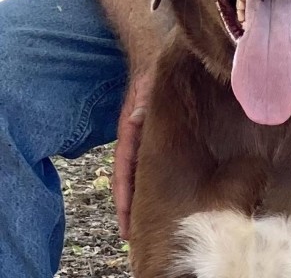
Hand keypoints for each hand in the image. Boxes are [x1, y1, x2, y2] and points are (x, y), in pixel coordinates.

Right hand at [113, 69, 155, 238]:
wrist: (152, 61)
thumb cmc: (149, 76)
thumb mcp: (146, 87)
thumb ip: (142, 102)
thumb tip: (136, 119)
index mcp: (130, 132)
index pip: (124, 169)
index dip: (123, 195)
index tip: (125, 220)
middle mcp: (135, 139)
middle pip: (130, 178)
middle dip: (131, 205)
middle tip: (133, 234)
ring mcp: (145, 138)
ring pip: (140, 172)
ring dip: (141, 195)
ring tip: (145, 222)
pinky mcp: (155, 135)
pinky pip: (152, 162)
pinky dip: (151, 180)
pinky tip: (161, 193)